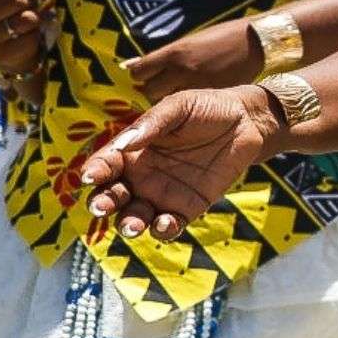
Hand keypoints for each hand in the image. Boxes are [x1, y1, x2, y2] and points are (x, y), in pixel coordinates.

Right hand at [0, 0, 50, 75]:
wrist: (11, 48)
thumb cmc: (7, 13)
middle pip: (17, 1)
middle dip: (29, 2)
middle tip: (28, 6)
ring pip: (26, 18)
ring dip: (34, 17)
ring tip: (30, 20)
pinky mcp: (2, 53)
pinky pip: (32, 36)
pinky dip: (36, 34)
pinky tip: (29, 36)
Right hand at [74, 86, 280, 240]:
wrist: (247, 122)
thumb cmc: (207, 108)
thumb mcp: (179, 107)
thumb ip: (153, 123)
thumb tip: (124, 143)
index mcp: (132, 151)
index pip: (104, 165)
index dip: (93, 172)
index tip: (90, 177)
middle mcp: (141, 176)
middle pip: (112, 197)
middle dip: (102, 204)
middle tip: (100, 207)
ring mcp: (163, 194)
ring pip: (136, 217)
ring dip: (129, 224)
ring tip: (133, 226)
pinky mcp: (188, 207)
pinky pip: (169, 225)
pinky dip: (163, 230)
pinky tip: (165, 224)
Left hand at [125, 17, 260, 99]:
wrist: (259, 43)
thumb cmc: (224, 37)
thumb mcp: (190, 42)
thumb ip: (162, 56)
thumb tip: (128, 66)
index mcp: (175, 53)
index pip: (139, 71)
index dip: (141, 73)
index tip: (148, 72)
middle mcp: (182, 71)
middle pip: (149, 90)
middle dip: (154, 88)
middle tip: (166, 84)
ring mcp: (197, 86)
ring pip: (166, 103)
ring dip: (169, 99)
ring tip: (182, 92)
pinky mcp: (211, 97)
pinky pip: (188, 106)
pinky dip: (188, 105)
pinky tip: (197, 98)